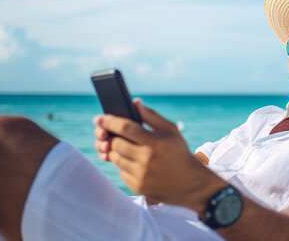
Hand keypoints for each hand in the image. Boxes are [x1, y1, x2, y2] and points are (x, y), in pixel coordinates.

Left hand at [93, 99, 227, 213]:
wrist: (190, 183)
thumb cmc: (179, 152)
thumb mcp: (171, 130)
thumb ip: (152, 116)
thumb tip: (135, 102)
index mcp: (155, 142)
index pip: (125, 128)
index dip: (109, 121)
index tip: (98, 118)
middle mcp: (146, 159)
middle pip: (115, 143)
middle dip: (112, 137)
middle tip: (113, 134)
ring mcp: (141, 174)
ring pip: (115, 158)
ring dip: (116, 150)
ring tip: (124, 146)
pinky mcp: (137, 186)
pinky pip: (120, 171)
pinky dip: (123, 164)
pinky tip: (134, 161)